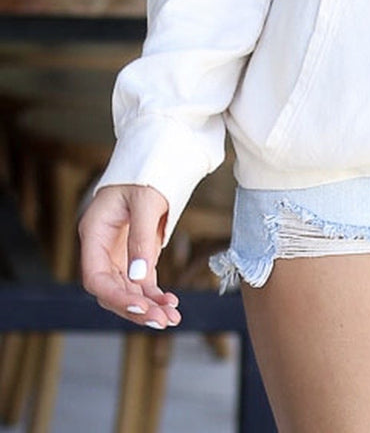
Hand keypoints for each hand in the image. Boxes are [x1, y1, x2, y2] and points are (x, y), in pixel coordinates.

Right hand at [79, 183, 180, 328]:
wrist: (157, 152)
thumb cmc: (147, 170)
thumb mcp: (145, 201)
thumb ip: (141, 238)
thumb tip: (139, 279)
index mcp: (94, 231)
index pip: (95, 277)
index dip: (115, 297)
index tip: (140, 309)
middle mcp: (101, 246)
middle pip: (111, 289)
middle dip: (135, 308)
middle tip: (163, 320)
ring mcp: (117, 251)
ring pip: (127, 289)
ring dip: (147, 306)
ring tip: (172, 318)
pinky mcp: (134, 252)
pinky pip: (140, 281)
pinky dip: (153, 294)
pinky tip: (170, 304)